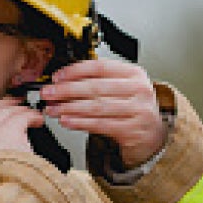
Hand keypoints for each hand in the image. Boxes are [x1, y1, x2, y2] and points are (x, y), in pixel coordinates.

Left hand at [39, 60, 165, 167]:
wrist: (154, 135)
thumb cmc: (133, 109)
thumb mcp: (123, 88)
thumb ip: (100, 81)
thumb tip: (64, 80)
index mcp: (134, 73)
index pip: (100, 67)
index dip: (75, 71)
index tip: (57, 77)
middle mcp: (138, 90)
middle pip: (95, 87)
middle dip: (66, 90)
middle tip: (48, 93)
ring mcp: (137, 110)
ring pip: (96, 107)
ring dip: (69, 108)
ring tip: (53, 109)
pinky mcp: (132, 130)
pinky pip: (100, 125)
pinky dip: (80, 123)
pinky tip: (66, 121)